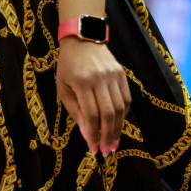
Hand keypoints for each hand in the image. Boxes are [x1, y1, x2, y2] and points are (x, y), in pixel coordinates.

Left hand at [56, 37, 130, 155]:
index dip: (93, 134)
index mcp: (82, 82)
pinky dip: (123, 115)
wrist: (82, 39)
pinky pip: (127, 99)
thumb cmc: (67, 66)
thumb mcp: (63, 88)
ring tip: (113, 144)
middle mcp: (100, 79)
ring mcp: (113, 75)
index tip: (93, 149)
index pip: (91, 114)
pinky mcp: (122, 74)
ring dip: (117, 129)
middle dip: (107, 136)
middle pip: (109, 113)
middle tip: (105, 151)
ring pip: (120, 108)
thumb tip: (86, 134)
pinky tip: (118, 126)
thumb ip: (75, 111)